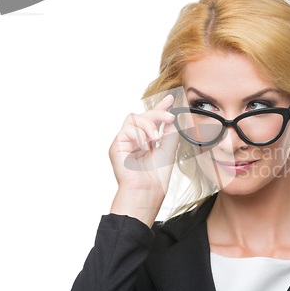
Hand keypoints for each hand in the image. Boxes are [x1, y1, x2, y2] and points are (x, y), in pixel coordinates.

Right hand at [108, 94, 178, 225]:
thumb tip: (172, 116)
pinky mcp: (116, 145)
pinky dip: (139, 134)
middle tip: (169, 116)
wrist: (147, 191)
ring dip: (148, 124)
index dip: (160, 108)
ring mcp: (124, 142)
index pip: (152, 120)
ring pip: (134, 118)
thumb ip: (170, 133)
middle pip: (143, 116)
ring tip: (156, 137)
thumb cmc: (156, 177)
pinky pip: (127, 129)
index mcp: (146, 141)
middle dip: (157, 113)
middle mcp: (134, 140)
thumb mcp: (168, 150)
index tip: (171, 98)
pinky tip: (145, 145)